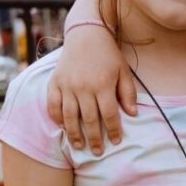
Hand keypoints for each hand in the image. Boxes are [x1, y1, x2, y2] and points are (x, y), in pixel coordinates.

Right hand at [46, 25, 136, 153]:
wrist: (86, 34)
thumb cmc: (108, 54)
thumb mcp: (124, 71)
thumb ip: (128, 93)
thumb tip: (132, 115)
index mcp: (102, 84)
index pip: (109, 114)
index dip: (113, 130)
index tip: (116, 141)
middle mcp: (83, 87)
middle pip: (88, 119)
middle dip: (94, 138)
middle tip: (98, 152)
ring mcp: (67, 85)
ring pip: (69, 116)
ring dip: (74, 134)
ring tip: (79, 147)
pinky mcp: (55, 82)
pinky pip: (52, 105)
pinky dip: (56, 118)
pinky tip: (63, 128)